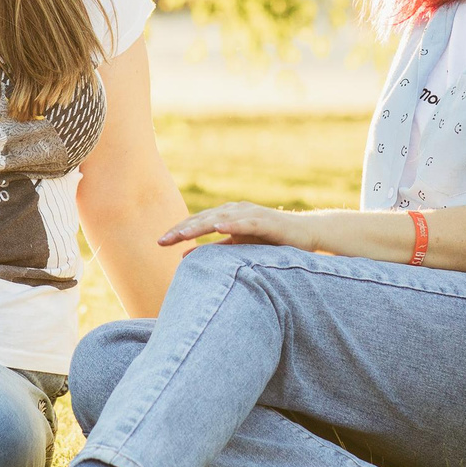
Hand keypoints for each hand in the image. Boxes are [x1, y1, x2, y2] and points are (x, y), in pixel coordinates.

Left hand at [158, 202, 317, 250]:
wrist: (306, 234)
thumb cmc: (271, 240)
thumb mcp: (239, 246)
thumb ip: (215, 249)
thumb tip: (185, 255)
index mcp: (228, 215)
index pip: (198, 222)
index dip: (179, 231)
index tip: (160, 242)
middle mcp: (236, 210)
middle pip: (204, 219)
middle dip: (182, 229)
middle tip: (161, 241)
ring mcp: (251, 214)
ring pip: (220, 218)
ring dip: (200, 225)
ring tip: (182, 234)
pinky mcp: (266, 221)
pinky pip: (246, 222)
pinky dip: (232, 224)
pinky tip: (219, 227)